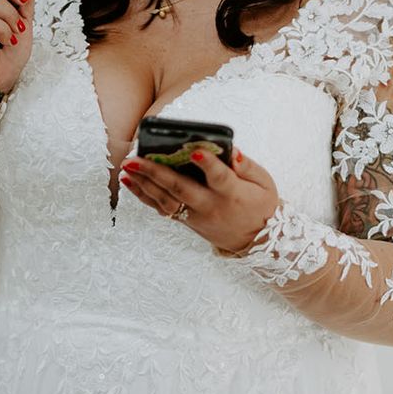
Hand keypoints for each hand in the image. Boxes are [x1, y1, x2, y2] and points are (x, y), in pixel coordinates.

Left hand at [119, 148, 280, 254]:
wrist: (256, 242)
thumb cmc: (261, 205)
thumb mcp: (265, 183)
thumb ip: (248, 166)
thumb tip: (232, 151)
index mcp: (233, 193)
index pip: (220, 178)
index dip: (209, 165)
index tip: (196, 152)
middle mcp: (211, 205)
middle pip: (181, 189)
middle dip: (156, 173)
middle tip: (135, 158)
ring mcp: (196, 216)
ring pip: (166, 200)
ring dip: (144, 183)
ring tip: (127, 167)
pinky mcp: (187, 221)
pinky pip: (162, 208)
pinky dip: (144, 195)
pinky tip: (130, 182)